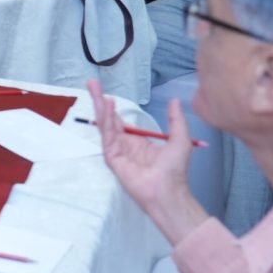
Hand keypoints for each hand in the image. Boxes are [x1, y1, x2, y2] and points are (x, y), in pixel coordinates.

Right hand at [87, 80, 206, 240]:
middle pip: (109, 118)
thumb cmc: (174, 170)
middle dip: (100, 100)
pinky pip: (108, 135)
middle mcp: (124, 144)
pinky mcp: (113, 157)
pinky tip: (106, 106)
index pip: (120, 120)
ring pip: (106, 124)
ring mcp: (117, 150)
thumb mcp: (180, 139)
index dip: (113, 106)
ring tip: (95, 88)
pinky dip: (107, 119)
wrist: (169, 190)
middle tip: (92, 82)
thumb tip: (175, 100)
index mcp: (137, 141)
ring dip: (100, 106)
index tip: (107, 93)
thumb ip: (176, 120)